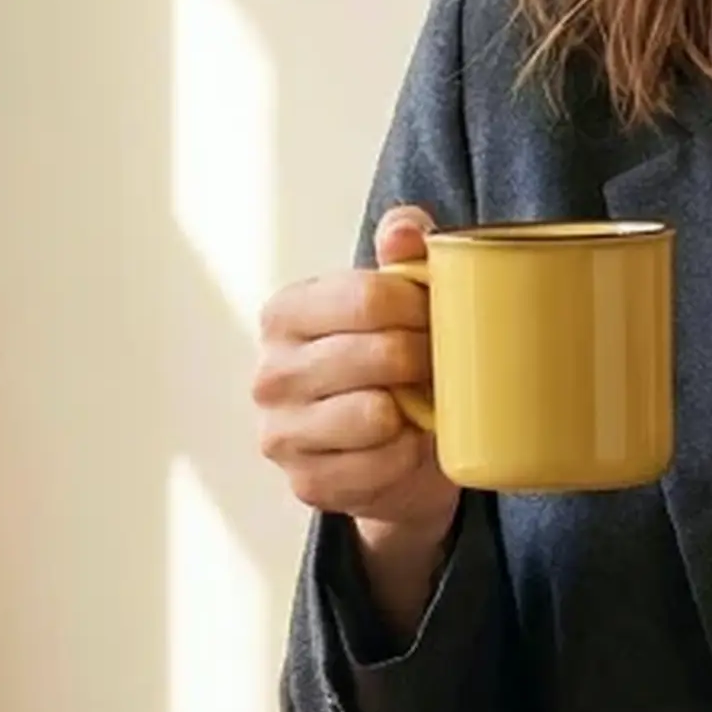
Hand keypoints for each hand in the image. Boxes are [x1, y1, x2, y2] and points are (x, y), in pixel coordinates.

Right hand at [254, 204, 461, 539]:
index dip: (422, 306)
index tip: (441, 316)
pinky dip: (406, 455)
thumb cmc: (392, 360)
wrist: (389, 452)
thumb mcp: (397, 299)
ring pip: (376, 414)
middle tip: (441, 363)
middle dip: (428, 359)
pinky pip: (380, 464)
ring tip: (422, 401)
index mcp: (285, 313)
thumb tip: (405, 229)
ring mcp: (281, 433)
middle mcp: (270, 373)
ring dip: (416, 410)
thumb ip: (403, 249)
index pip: (368, 296)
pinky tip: (405, 443)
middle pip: (381, 354)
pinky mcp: (306, 482)